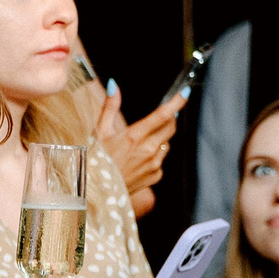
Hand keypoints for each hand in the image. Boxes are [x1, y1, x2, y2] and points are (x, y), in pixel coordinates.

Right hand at [97, 85, 182, 204]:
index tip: (184, 93)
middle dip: (169, 118)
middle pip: (170, 127)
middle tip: (161, 115)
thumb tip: (114, 85)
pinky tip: (137, 160)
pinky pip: (161, 160)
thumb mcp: (98, 132)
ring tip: (139, 143)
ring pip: (166, 143)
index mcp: (133, 136)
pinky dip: (154, 155)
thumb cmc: (93, 160)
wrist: (94, 192)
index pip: (162, 115)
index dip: (176, 102)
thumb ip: (109, 107)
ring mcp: (154, 164)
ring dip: (159, 138)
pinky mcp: (155, 176)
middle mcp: (148, 150)